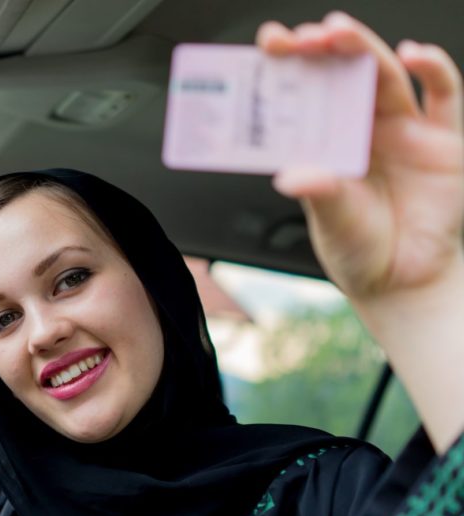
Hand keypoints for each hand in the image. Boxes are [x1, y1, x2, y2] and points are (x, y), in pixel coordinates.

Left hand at [258, 12, 463, 303]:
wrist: (405, 282)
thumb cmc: (361, 250)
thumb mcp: (332, 222)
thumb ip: (319, 193)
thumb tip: (292, 176)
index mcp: (328, 143)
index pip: (306, 93)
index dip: (291, 66)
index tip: (268, 44)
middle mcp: (365, 129)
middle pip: (344, 75)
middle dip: (323, 48)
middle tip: (302, 35)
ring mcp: (405, 130)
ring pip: (385, 76)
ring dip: (364, 49)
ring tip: (339, 33)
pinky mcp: (445, 141)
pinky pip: (443, 95)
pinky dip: (433, 69)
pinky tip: (413, 55)